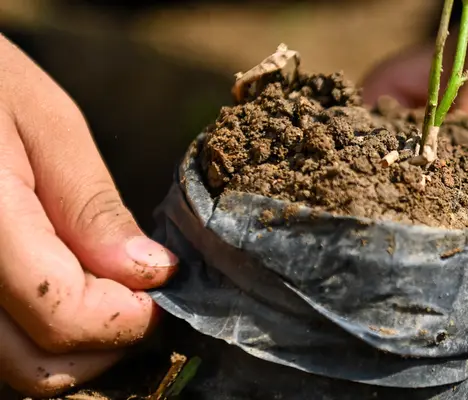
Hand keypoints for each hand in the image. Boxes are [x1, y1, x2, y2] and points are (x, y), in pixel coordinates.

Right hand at [0, 36, 176, 396]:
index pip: (65, 317)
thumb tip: (152, 274)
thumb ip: (93, 208)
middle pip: (38, 368)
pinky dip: (37, 336)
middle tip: (140, 293)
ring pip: (15, 370)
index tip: (163, 281)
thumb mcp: (47, 125)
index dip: (130, 314)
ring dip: (74, 347)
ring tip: (105, 288)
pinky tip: (65, 288)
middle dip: (107, 342)